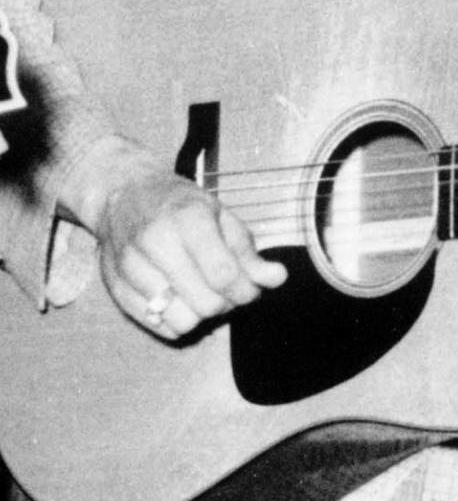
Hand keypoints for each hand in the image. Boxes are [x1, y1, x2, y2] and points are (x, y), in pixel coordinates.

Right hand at [60, 137, 286, 339]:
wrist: (125, 194)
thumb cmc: (179, 205)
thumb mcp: (219, 216)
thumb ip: (247, 251)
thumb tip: (278, 278)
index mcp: (187, 218)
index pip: (223, 274)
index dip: (245, 290)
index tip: (250, 289)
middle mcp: (155, 242)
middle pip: (206, 303)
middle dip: (226, 303)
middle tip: (226, 289)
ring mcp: (131, 268)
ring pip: (182, 321)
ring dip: (201, 315)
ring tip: (202, 293)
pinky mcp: (116, 288)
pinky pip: (158, 327)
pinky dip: (176, 320)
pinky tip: (179, 298)